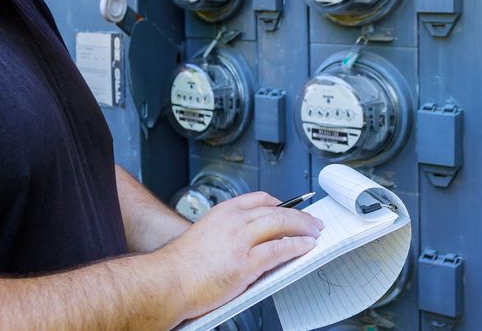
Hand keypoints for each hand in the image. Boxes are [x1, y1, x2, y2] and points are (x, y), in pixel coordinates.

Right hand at [161, 191, 322, 319]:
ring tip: (314, 232)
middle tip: (312, 222)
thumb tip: (247, 242)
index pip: (258, 199)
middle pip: (275, 210)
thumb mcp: (204, 236)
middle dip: (298, 215)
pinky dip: (297, 246)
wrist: (166, 282)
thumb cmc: (180, 267)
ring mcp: (240, 241)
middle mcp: (233, 222)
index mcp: (222, 213)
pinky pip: (279, 249)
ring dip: (303, 228)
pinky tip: (305, 246)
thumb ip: (227, 235)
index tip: (289, 208)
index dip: (279, 203)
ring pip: (281, 224)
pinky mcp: (245, 263)